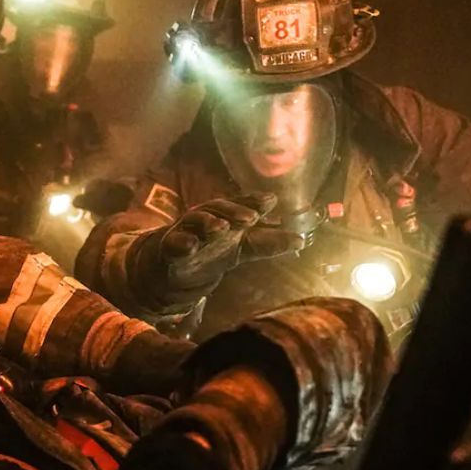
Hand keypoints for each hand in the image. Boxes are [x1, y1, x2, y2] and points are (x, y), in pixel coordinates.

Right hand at [135, 193, 302, 308]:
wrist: (172, 268)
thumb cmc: (210, 250)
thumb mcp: (242, 247)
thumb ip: (268, 243)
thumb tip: (302, 240)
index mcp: (224, 216)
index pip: (239, 204)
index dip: (252, 201)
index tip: (269, 201)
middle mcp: (204, 218)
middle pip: (217, 207)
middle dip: (233, 210)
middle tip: (250, 218)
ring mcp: (185, 231)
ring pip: (194, 221)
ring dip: (207, 222)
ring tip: (221, 228)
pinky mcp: (168, 248)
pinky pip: (173, 242)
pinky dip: (181, 242)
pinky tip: (191, 245)